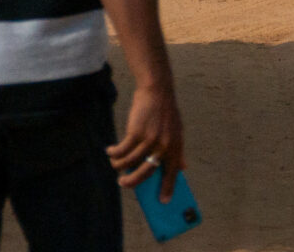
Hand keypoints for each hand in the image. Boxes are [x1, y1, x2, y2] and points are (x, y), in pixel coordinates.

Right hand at [108, 82, 186, 200]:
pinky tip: (110, 151)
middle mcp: (164, 145)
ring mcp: (149, 139)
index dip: (168, 187)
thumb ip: (178, 151)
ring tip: (115, 164)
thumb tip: (183, 168)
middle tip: (123, 184)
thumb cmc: (165, 113)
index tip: (164, 202)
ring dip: (119, 166)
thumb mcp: (177, 131)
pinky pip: (121, 151)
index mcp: (176, 146)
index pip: (173, 171)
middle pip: (146, 173)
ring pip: (129, 163)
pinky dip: (113, 153)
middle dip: (132, 182)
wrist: (157, 91)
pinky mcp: (136, 133)